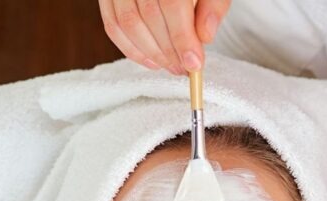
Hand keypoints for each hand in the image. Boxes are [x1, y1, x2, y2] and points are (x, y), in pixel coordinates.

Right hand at [98, 0, 231, 74]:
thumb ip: (213, 5)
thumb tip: (205, 37)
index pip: (172, 3)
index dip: (182, 37)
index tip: (194, 63)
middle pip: (149, 15)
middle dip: (169, 50)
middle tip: (185, 68)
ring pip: (128, 23)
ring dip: (151, 53)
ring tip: (172, 66)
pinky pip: (112, 24)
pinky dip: (131, 49)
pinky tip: (152, 61)